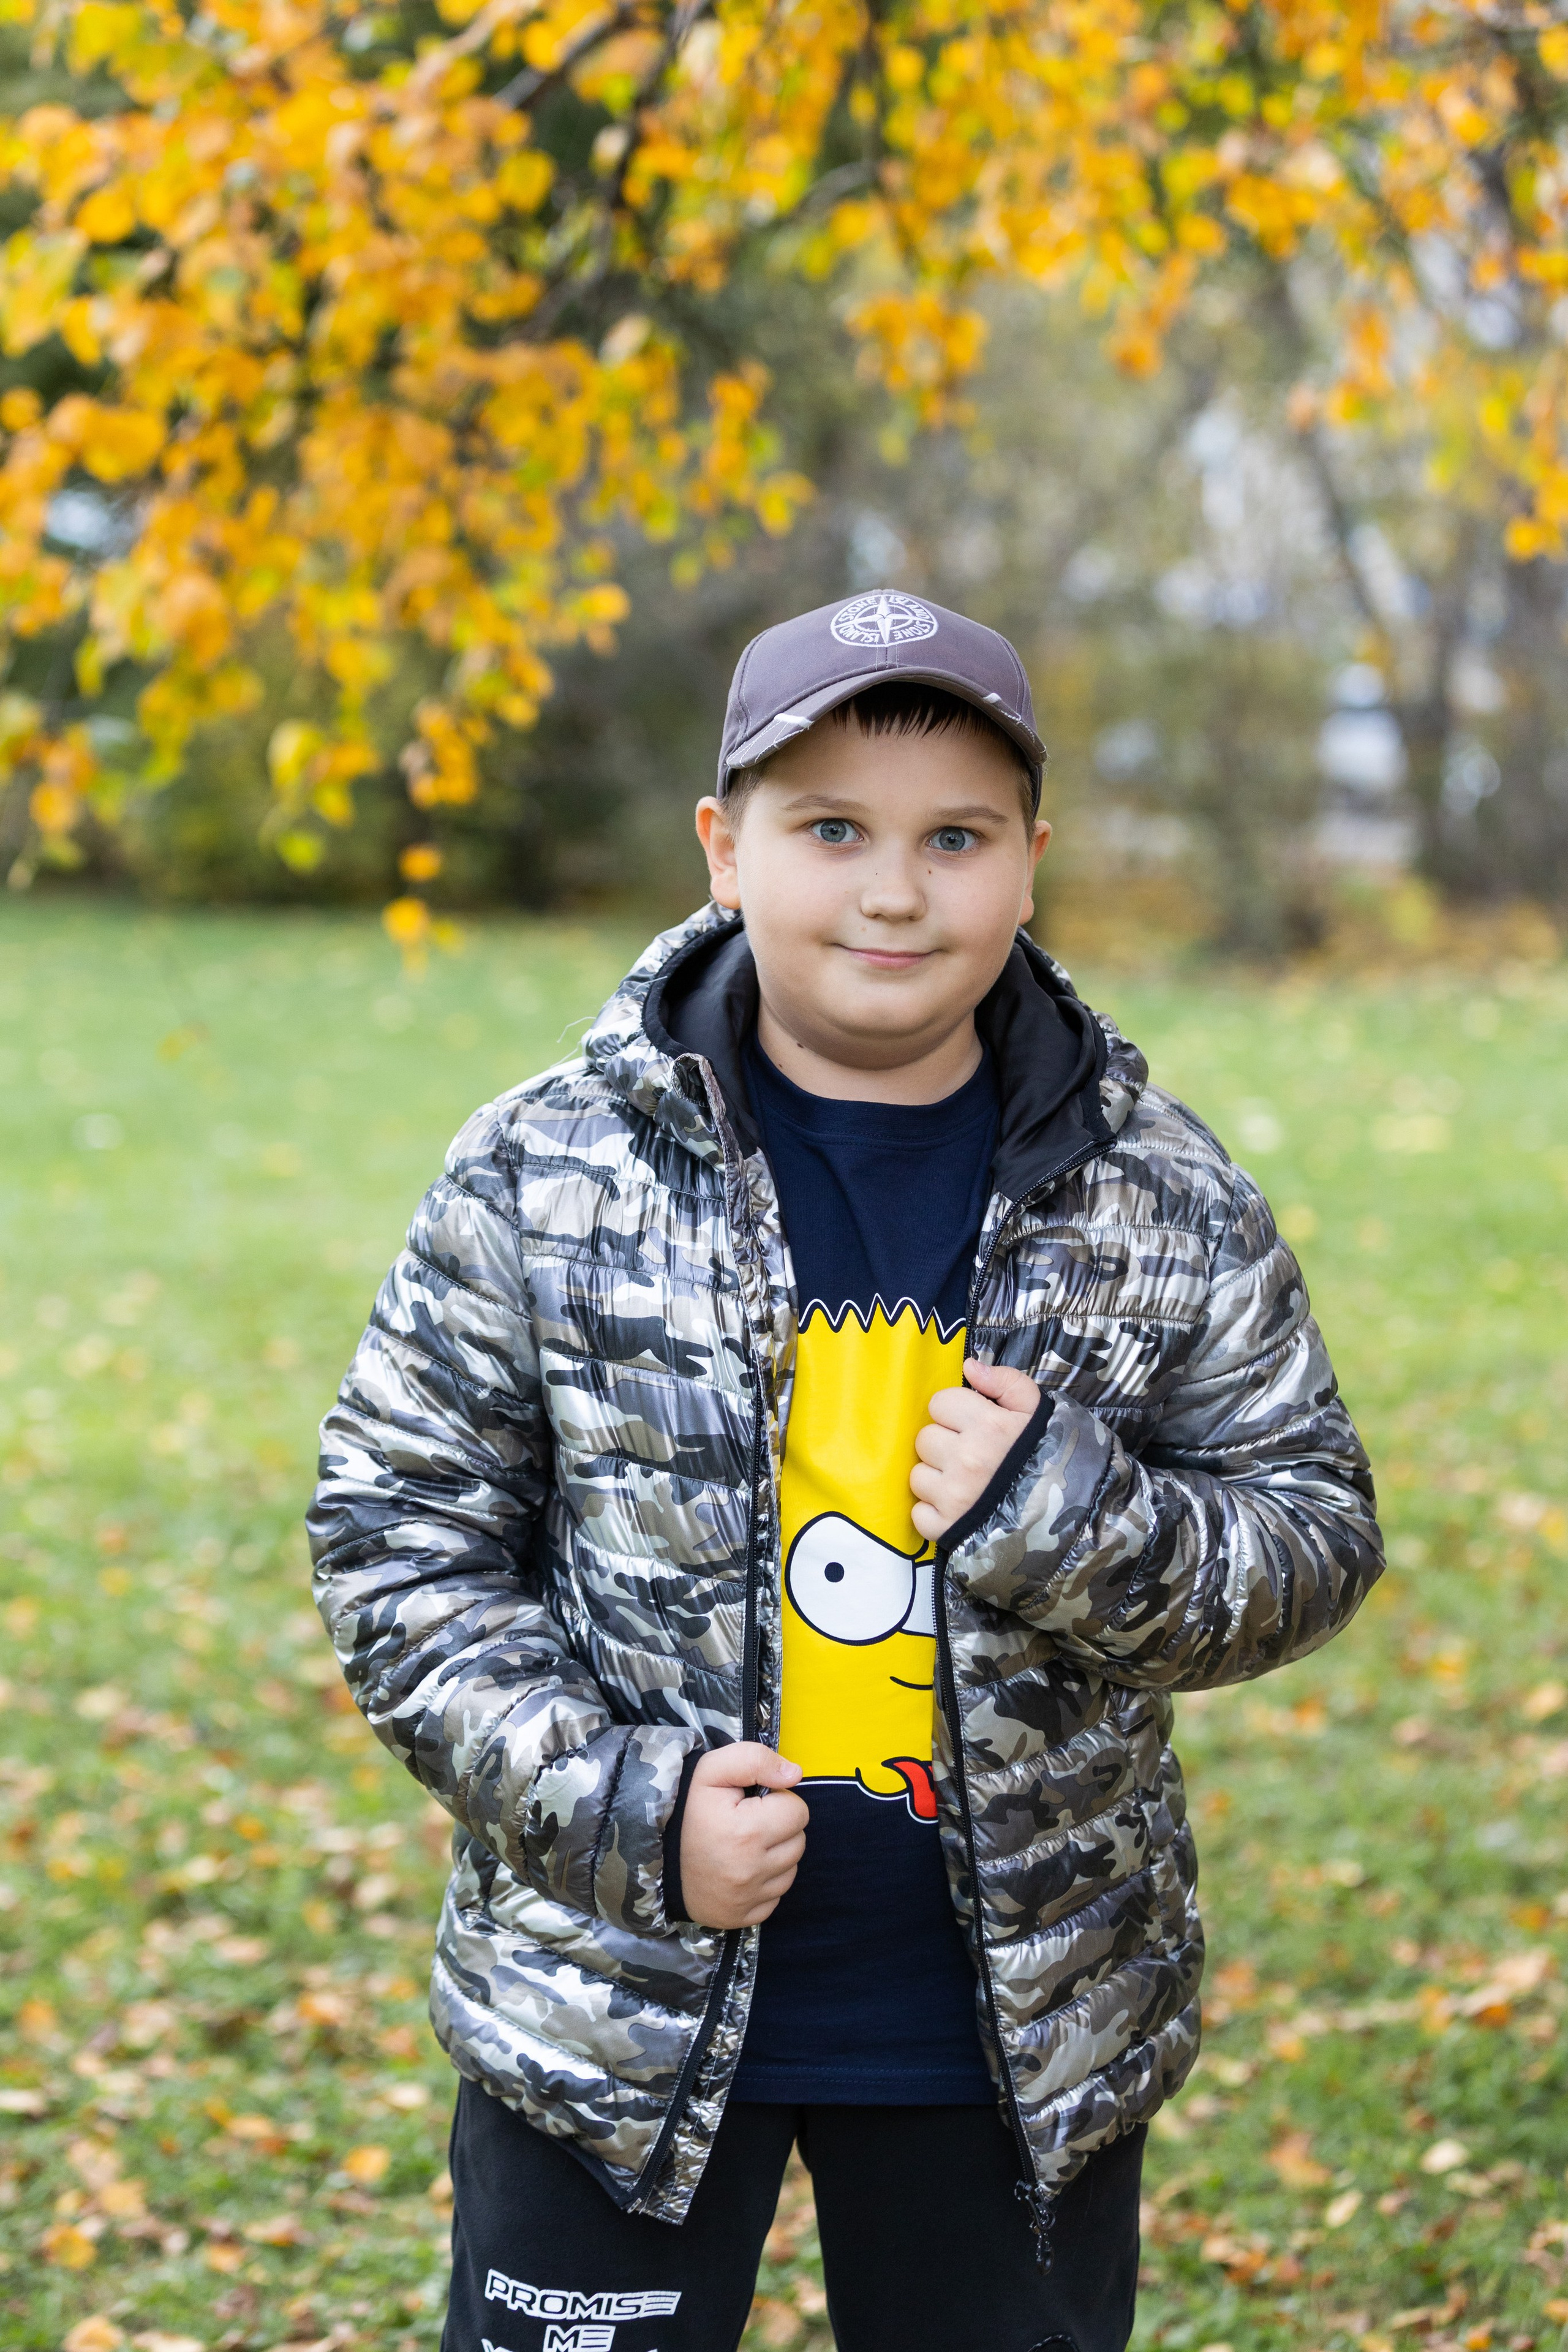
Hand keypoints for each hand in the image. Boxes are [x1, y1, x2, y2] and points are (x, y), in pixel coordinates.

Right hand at [676, 1743, 808, 1929]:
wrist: (654, 1857)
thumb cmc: (686, 1810)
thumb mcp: (712, 1771)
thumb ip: (755, 1760)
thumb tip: (795, 1774)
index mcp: (746, 1832)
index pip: (798, 1811)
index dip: (777, 1801)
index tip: (752, 1803)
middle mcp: (751, 1871)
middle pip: (798, 1841)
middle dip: (779, 1827)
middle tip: (749, 1823)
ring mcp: (748, 1899)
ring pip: (791, 1868)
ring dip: (775, 1854)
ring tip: (745, 1845)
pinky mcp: (744, 1918)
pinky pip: (777, 1896)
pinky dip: (765, 1882)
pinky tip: (742, 1869)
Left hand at [910, 1358, 1041, 1541]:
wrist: (1064, 1516)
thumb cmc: (1047, 1457)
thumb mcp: (1036, 1411)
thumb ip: (1005, 1381)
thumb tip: (969, 1366)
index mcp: (988, 1426)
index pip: (939, 1402)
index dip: (955, 1411)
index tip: (972, 1424)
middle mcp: (967, 1460)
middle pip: (925, 1437)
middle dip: (944, 1443)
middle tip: (969, 1454)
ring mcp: (954, 1497)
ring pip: (918, 1474)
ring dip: (937, 1477)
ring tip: (964, 1481)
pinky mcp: (946, 1528)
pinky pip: (919, 1512)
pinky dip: (934, 1511)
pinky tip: (957, 1506)